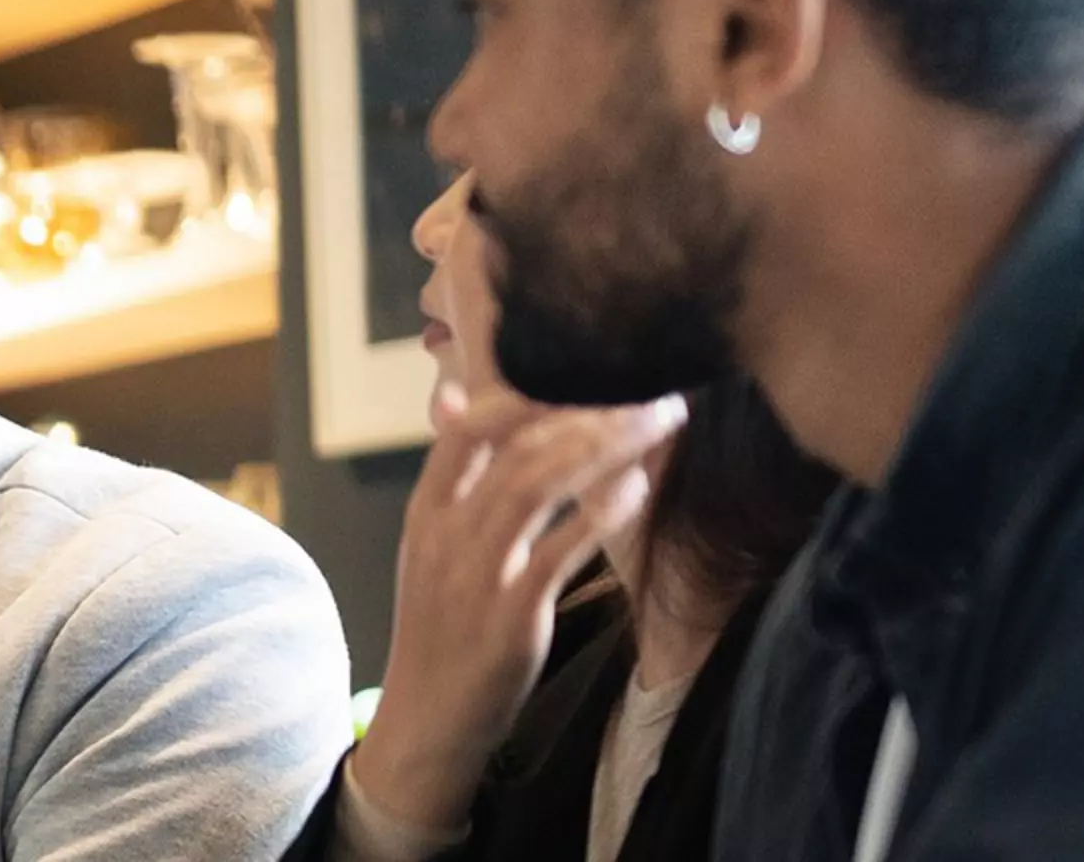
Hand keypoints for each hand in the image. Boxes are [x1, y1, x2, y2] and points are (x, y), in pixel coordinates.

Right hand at [349, 383, 685, 833]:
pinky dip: (602, 514)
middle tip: (649, 388)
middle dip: (587, 408)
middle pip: (513, 444)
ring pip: (535, 483)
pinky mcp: (511, 614)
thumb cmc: (442, 627)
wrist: (429, 719)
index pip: (466, 426)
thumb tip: (452, 396)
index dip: (525, 387)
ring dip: (603, 445)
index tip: (586, 364)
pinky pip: (561, 550)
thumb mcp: (433, 546)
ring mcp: (476, 572)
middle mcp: (446, 532)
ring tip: (656, 423)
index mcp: (427, 510)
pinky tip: (636, 489)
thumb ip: (453, 477)